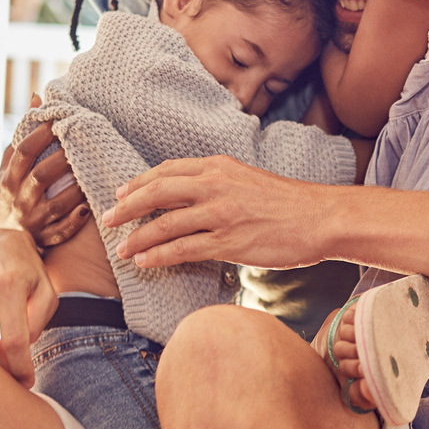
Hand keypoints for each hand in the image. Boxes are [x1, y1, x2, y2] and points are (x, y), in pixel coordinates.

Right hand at [0, 95, 91, 245]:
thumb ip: (22, 135)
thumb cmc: (9, 194)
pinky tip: (88, 208)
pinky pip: (61, 232)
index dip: (40, 135)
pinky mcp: (45, 239)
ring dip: (75, 190)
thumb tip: (38, 98)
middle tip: (82, 143)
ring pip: (56, 204)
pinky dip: (74, 221)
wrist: (2, 241)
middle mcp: (19, 200)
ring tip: (92, 172)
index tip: (58, 120)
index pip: (23, 152)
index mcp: (8, 179)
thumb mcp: (8, 166)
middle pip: (41, 176)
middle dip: (62, 160)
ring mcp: (33, 221)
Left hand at [103, 155, 331, 270]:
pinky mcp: (229, 242)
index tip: (121, 194)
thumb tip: (187, 198)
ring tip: (123, 249)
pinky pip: (184, 249)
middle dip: (127, 208)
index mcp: (219, 166)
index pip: (167, 171)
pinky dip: (159, 255)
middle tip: (108, 220)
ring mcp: (221, 214)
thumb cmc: (287, 202)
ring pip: (165, 224)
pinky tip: (146, 262)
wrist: (320, 217)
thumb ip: (217, 183)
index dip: (139, 184)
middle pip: (157, 193)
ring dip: (138, 238)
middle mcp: (215, 185)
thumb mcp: (246, 179)